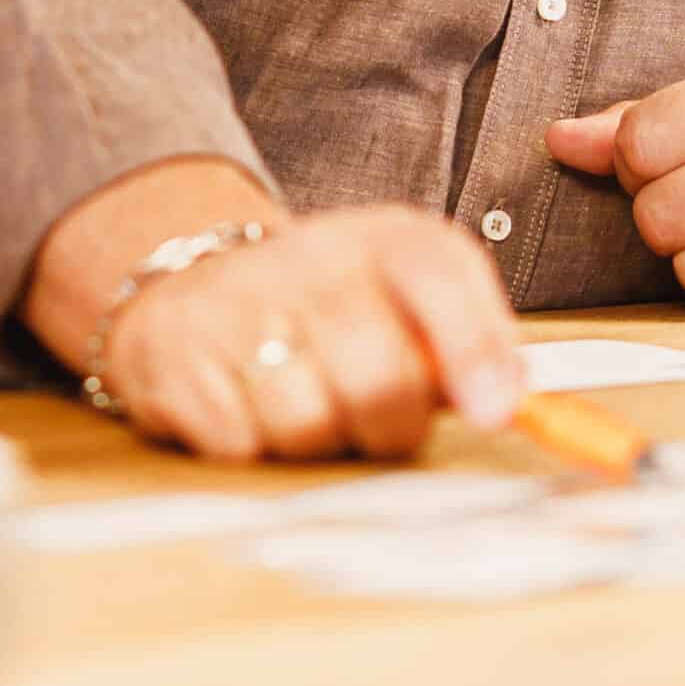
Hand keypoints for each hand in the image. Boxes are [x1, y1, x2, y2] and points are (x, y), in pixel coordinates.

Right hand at [93, 209, 526, 462]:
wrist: (188, 278)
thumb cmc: (323, 302)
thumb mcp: (412, 292)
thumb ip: (477, 337)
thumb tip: (511, 397)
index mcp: (383, 240)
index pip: (438, 274)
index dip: (473, 347)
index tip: (495, 410)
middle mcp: (307, 260)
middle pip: (379, 378)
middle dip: (387, 423)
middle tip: (372, 412)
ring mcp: (232, 306)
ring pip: (306, 423)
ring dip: (314, 437)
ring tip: (303, 401)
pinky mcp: (173, 359)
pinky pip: (238, 443)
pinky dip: (250, 445)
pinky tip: (247, 406)